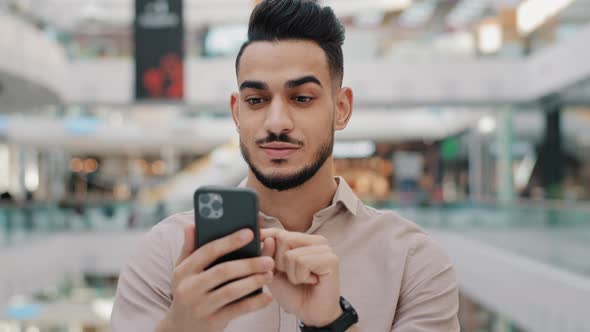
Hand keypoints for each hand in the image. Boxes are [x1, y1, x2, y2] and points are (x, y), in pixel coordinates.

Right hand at [157, 224, 274, 331]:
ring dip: (254, 281)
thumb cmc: (187, 291)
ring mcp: (200, 306)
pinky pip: (237, 310)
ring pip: (231, 291)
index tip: (251, 232)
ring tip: (270, 274)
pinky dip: (254, 303)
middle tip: (269, 259)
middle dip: (249, 264)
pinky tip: (267, 297)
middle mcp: (189, 288)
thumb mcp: (182, 271)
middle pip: (223, 271)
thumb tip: (191, 224)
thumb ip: (189, 248)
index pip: (208, 251)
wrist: (181, 328)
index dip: (230, 241)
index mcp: (184, 271)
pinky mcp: (212, 322)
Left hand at [261, 229, 342, 326]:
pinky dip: (300, 277)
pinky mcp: (330, 259)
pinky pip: (302, 262)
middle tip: (293, 275)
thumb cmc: (293, 293)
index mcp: (302, 240)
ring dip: (291, 274)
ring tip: (303, 279)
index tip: (260, 249)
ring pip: (290, 254)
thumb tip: (269, 238)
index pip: (278, 231)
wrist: (311, 314)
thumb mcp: (272, 272)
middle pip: (282, 238)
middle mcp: (314, 240)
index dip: (266, 240)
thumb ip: (267, 254)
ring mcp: (324, 248)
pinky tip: (311, 281)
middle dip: (279, 263)